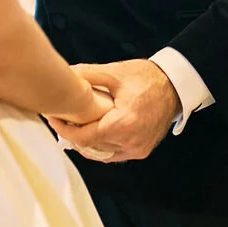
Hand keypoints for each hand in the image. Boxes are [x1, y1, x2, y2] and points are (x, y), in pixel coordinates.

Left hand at [48, 60, 180, 162]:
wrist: (175, 86)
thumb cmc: (147, 78)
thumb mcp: (115, 72)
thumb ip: (88, 74)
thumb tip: (66, 74)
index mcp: (123, 124)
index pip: (84, 137)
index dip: (64, 130)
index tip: (53, 118)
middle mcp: (131, 142)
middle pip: (91, 146)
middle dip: (73, 134)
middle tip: (60, 119)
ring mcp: (137, 149)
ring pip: (102, 153)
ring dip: (86, 142)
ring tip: (73, 126)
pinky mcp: (142, 150)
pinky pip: (115, 154)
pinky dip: (102, 146)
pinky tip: (92, 133)